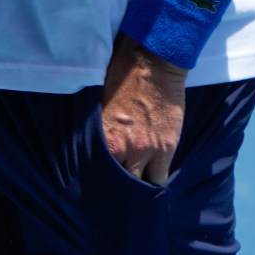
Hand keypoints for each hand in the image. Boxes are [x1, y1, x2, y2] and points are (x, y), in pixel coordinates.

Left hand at [100, 33, 187, 183]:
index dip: (96, 181)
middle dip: (115, 187)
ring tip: (132, 188)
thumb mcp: (98, 107)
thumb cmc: (119, 79)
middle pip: (116, 182)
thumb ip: (97, 132)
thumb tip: (88, 149)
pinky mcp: (166, 147)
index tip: (95, 187)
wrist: (151, 63)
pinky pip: (160, 177)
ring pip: (139, 184)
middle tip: (113, 191)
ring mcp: (145, 150)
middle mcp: (120, 148)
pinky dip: (155, 180)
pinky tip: (150, 180)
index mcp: (99, 137)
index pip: (94, 173)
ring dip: (136, 185)